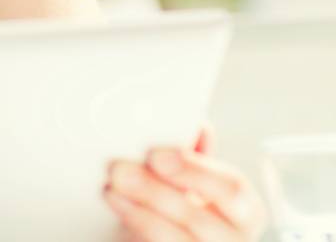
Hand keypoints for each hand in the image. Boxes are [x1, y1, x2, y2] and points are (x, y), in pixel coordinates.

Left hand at [103, 128, 266, 240]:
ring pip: (173, 239)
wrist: (161, 235)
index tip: (156, 155)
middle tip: (119, 169)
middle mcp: (232, 238)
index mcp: (244, 210)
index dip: (193, 171)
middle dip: (154, 191)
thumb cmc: (183, 204)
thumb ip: (193, 154)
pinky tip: (117, 208)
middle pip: (197, 218)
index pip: (231, 190)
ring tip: (110, 189)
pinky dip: (132, 226)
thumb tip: (197, 125)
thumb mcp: (191, 177)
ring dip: (136, 212)